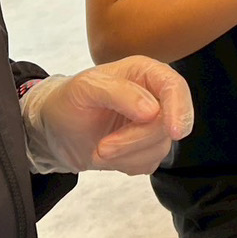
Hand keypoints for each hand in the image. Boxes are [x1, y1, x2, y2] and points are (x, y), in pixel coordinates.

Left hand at [20, 56, 192, 174]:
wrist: (57, 130)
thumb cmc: (69, 100)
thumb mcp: (85, 88)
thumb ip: (118, 92)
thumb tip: (153, 110)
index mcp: (145, 72)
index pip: (175, 87)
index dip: (179, 109)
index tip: (173, 132)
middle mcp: (155, 96)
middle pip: (168, 123)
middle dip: (134, 140)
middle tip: (103, 148)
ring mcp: (155, 125)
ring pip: (160, 147)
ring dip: (126, 155)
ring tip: (100, 148)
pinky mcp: (148, 149)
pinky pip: (150, 163)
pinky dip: (126, 164)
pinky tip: (110, 154)